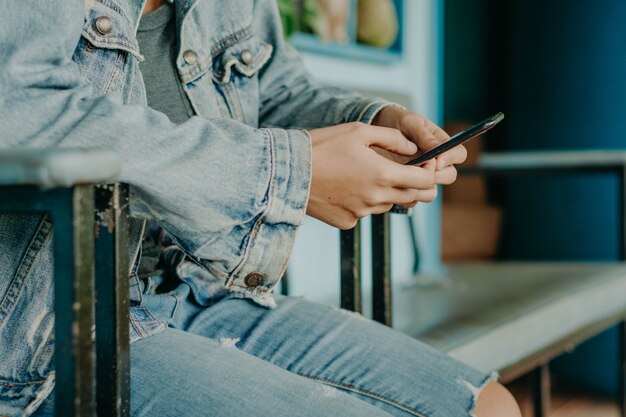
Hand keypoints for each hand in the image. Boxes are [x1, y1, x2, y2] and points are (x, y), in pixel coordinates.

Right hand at [306, 122, 437, 228]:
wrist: (287, 172)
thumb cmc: (322, 146)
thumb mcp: (359, 131)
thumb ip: (392, 139)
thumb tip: (413, 148)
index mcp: (383, 174)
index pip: (425, 181)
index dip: (431, 171)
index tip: (426, 163)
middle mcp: (377, 198)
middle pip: (415, 197)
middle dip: (418, 184)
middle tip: (408, 170)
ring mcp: (362, 213)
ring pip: (389, 205)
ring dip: (388, 192)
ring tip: (367, 174)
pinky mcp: (347, 222)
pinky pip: (366, 212)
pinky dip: (364, 201)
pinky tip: (347, 187)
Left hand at [372, 106, 466, 184]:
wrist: (378, 127)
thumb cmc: (398, 121)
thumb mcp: (410, 123)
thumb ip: (425, 136)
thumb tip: (439, 151)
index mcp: (442, 144)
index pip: (459, 154)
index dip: (451, 159)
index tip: (436, 161)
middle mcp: (437, 162)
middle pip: (449, 175)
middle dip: (437, 175)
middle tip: (419, 172)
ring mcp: (424, 175)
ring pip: (433, 189)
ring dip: (421, 186)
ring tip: (404, 177)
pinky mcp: (410, 185)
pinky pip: (415, 196)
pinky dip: (407, 193)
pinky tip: (394, 184)